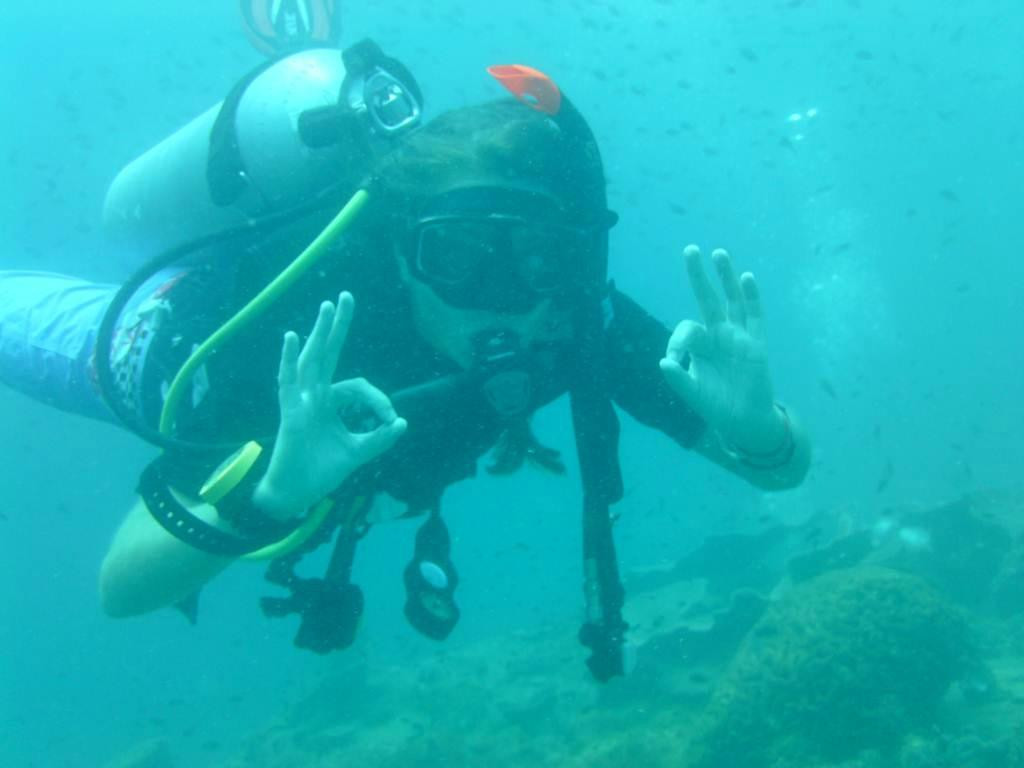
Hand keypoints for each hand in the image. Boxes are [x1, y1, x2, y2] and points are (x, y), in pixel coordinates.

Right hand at [254, 292, 406, 517]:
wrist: (296, 493)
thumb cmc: (321, 471)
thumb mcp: (358, 452)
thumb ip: (379, 439)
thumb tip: (403, 422)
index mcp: (331, 403)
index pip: (359, 387)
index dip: (379, 399)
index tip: (391, 421)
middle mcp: (315, 396)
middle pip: (328, 353)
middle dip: (338, 326)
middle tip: (346, 296)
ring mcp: (300, 401)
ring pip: (312, 360)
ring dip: (320, 333)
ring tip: (328, 306)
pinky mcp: (289, 412)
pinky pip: (287, 381)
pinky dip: (288, 360)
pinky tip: (293, 338)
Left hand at [659, 245, 785, 453]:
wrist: (743, 421)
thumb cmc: (715, 405)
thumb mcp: (693, 393)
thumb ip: (678, 379)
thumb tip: (663, 361)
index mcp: (700, 345)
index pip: (686, 329)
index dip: (677, 341)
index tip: (672, 360)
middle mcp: (718, 335)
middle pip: (707, 299)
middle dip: (698, 276)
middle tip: (690, 250)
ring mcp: (738, 336)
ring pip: (732, 300)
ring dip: (726, 277)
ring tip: (718, 253)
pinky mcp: (756, 344)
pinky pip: (755, 316)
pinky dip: (751, 297)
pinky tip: (745, 277)